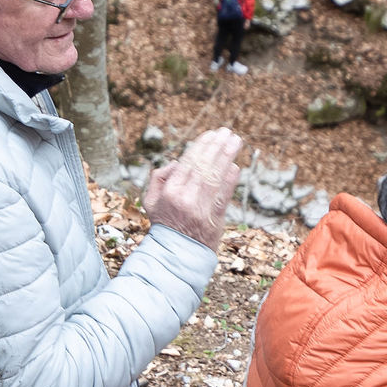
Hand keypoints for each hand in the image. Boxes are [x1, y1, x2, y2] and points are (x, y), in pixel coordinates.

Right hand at [143, 126, 242, 250]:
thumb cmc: (164, 223)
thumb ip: (159, 178)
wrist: (176, 254)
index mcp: (170, 192)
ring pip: (215, 177)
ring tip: (235, 141)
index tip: (211, 134)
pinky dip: (230, 180)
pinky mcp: (215, 220)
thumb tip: (177, 162)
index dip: (201, 146)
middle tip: (227, 132)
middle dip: (216, 146)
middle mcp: (185, 198)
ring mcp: (201, 209)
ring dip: (227, 157)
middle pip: (204, 166)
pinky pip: (224, 196)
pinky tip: (235, 166)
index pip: (188, 163)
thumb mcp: (151, 201)